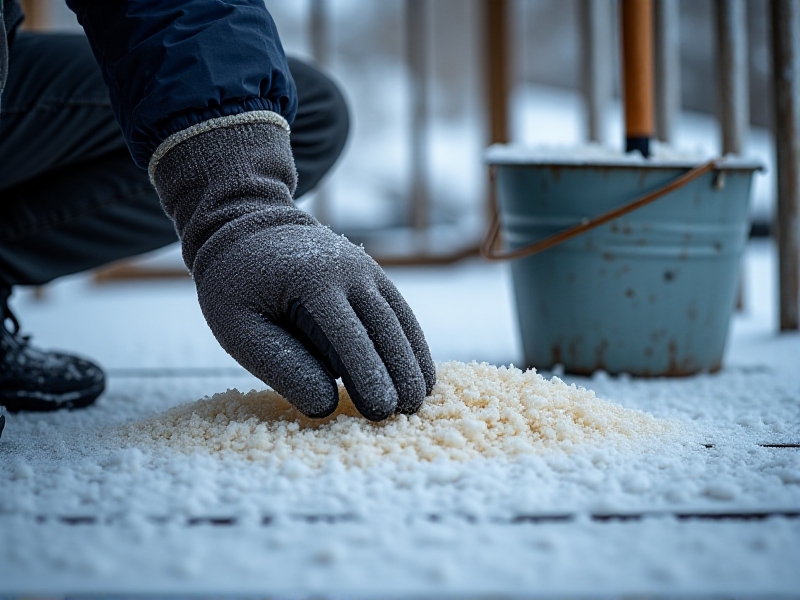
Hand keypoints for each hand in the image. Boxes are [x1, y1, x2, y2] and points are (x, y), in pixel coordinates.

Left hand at [150, 112, 434, 420]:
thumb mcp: (238, 327)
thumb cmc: (237, 289)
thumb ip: (280, 364)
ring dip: (414, 359)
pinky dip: (413, 343)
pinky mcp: (372, 277)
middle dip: (399, 370)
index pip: (347, 333)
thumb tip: (325, 404)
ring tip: (420, 400)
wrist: (249, 230)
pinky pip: (400, 312)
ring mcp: (365, 269)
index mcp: (311, 279)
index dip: (368, 373)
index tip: (382, 410)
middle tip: (408, 412)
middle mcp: (348, 269)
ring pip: (399, 318)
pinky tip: (420, 374)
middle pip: (384, 326)